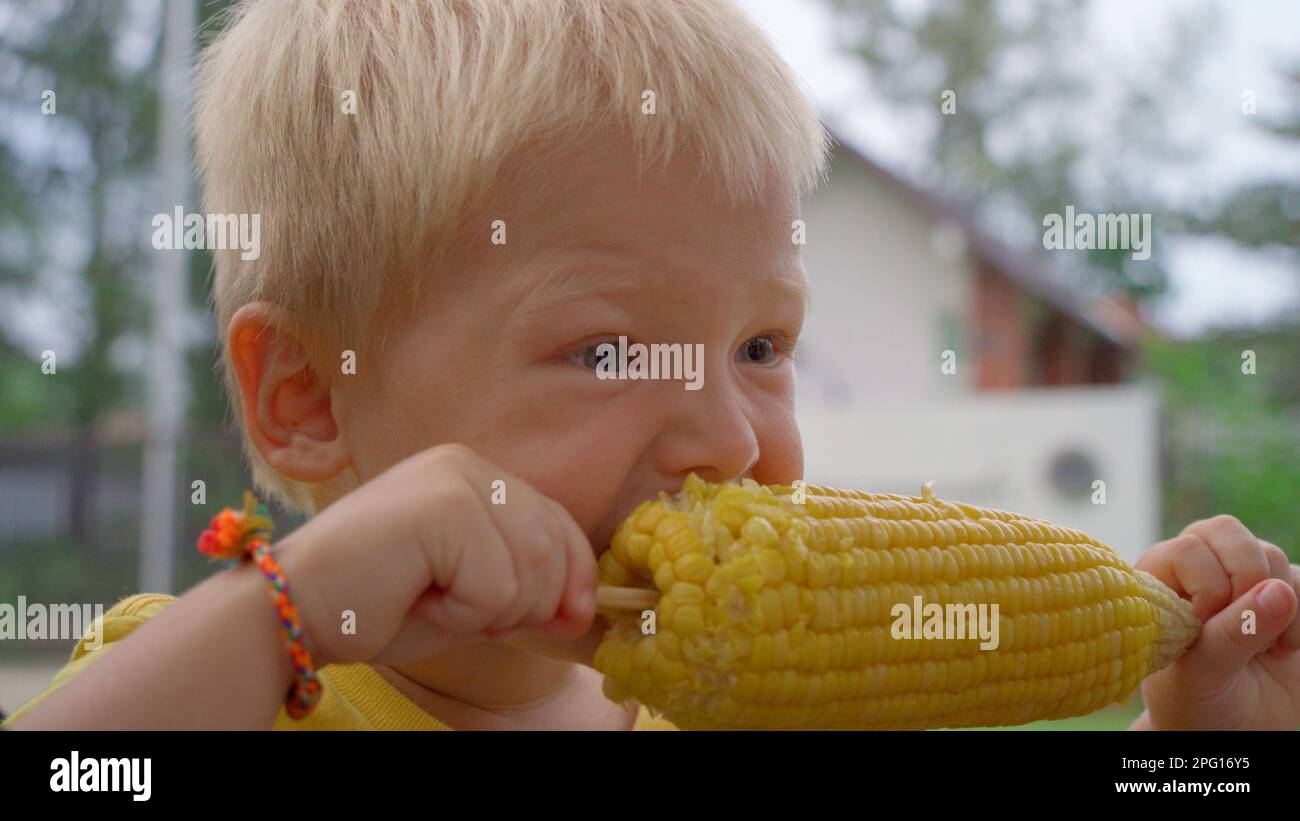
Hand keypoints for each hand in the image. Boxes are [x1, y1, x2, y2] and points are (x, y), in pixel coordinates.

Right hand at [276, 443, 598, 666]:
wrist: (292, 611)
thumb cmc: (376, 605)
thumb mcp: (470, 597)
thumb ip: (528, 592)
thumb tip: (587, 608)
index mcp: (476, 475)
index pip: (560, 524)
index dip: (573, 579)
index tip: (566, 619)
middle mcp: (469, 466)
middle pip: (553, 549)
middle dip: (524, 605)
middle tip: (460, 613)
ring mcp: (455, 480)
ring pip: (531, 570)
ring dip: (489, 613)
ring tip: (432, 602)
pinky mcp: (442, 507)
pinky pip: (496, 587)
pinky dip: (462, 616)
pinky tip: (417, 600)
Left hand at [1135, 515, 1299, 728]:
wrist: (1234, 732)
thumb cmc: (1196, 703)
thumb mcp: (1203, 674)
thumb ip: (1234, 633)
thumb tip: (1279, 591)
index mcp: (1158, 581)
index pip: (1186, 548)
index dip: (1207, 586)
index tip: (1206, 628)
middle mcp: (1197, 569)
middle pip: (1226, 531)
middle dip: (1246, 578)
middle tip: (1244, 630)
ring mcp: (1241, 579)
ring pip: (1270, 554)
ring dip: (1276, 605)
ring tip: (1259, 649)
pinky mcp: (1283, 595)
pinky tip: (1282, 649)